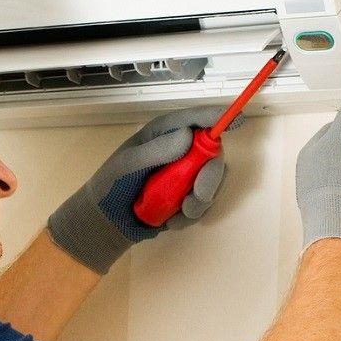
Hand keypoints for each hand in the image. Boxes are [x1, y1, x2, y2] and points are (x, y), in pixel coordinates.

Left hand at [47, 104, 243, 274]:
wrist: (106, 222)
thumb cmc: (111, 186)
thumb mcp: (127, 165)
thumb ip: (156, 151)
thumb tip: (188, 136)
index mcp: (162, 135)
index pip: (193, 120)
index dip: (215, 118)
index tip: (235, 120)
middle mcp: (178, 152)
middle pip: (212, 154)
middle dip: (210, 176)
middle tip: (198, 194)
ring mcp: (185, 176)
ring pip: (213, 182)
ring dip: (200, 201)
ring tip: (178, 212)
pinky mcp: (187, 198)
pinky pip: (203, 206)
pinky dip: (190, 216)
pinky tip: (170, 221)